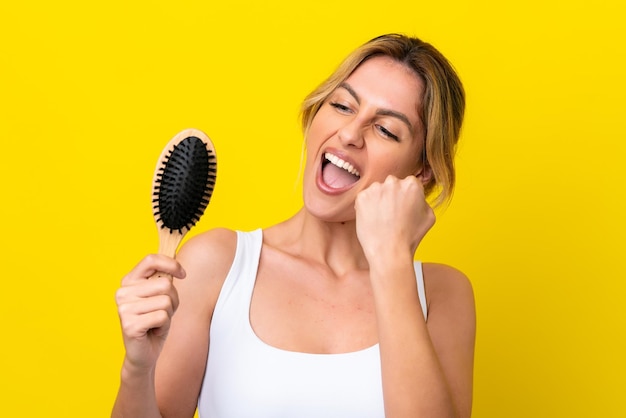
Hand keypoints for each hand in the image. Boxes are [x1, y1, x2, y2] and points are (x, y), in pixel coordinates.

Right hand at [115, 255, 185, 372]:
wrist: (143, 352)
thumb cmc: (154, 321)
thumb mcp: (160, 296)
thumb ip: (163, 278)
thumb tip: (176, 259)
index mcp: (129, 281)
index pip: (151, 259)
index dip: (171, 264)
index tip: (182, 274)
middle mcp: (123, 292)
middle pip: (165, 284)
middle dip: (173, 299)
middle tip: (164, 311)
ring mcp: (124, 309)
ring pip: (166, 301)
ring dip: (169, 313)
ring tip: (157, 321)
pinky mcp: (130, 324)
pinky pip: (162, 316)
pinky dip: (164, 325)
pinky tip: (153, 330)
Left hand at [355, 175, 434, 260]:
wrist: (389, 251)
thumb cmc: (410, 237)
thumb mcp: (429, 216)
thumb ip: (423, 201)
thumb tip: (416, 197)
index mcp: (412, 184)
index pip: (409, 183)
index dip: (406, 197)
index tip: (404, 207)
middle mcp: (393, 182)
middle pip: (392, 184)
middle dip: (392, 196)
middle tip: (392, 214)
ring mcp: (376, 188)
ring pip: (377, 190)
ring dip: (379, 200)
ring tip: (382, 219)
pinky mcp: (361, 197)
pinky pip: (365, 198)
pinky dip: (367, 207)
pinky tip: (373, 220)